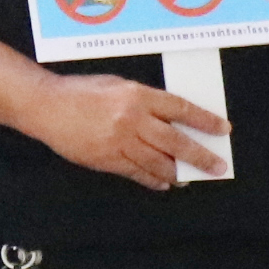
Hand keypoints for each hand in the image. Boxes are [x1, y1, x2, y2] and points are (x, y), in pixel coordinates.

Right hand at [29, 73, 229, 189]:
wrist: (46, 106)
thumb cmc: (80, 91)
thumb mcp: (117, 85)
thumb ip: (142, 101)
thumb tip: (169, 119)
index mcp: (137, 96)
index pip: (181, 110)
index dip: (204, 121)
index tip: (223, 130)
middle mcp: (133, 119)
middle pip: (176, 142)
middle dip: (200, 156)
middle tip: (218, 166)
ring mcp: (120, 141)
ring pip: (159, 162)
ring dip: (178, 173)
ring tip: (190, 179)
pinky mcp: (107, 159)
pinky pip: (137, 173)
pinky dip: (153, 179)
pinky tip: (163, 183)